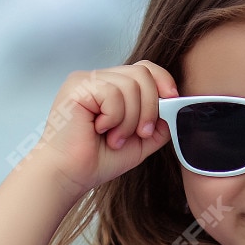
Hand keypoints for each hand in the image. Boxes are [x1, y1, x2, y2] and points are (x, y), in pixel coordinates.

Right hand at [22, 61, 177, 200]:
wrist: (69, 176)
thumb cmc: (96, 161)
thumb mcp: (139, 143)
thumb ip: (158, 125)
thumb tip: (174, 108)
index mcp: (112, 87)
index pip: (144, 68)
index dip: (163, 81)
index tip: (172, 101)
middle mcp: (98, 79)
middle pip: (142, 74)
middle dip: (149, 108)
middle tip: (139, 133)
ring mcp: (86, 80)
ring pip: (130, 85)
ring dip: (129, 119)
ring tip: (114, 138)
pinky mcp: (77, 86)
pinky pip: (112, 93)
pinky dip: (113, 117)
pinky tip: (99, 130)